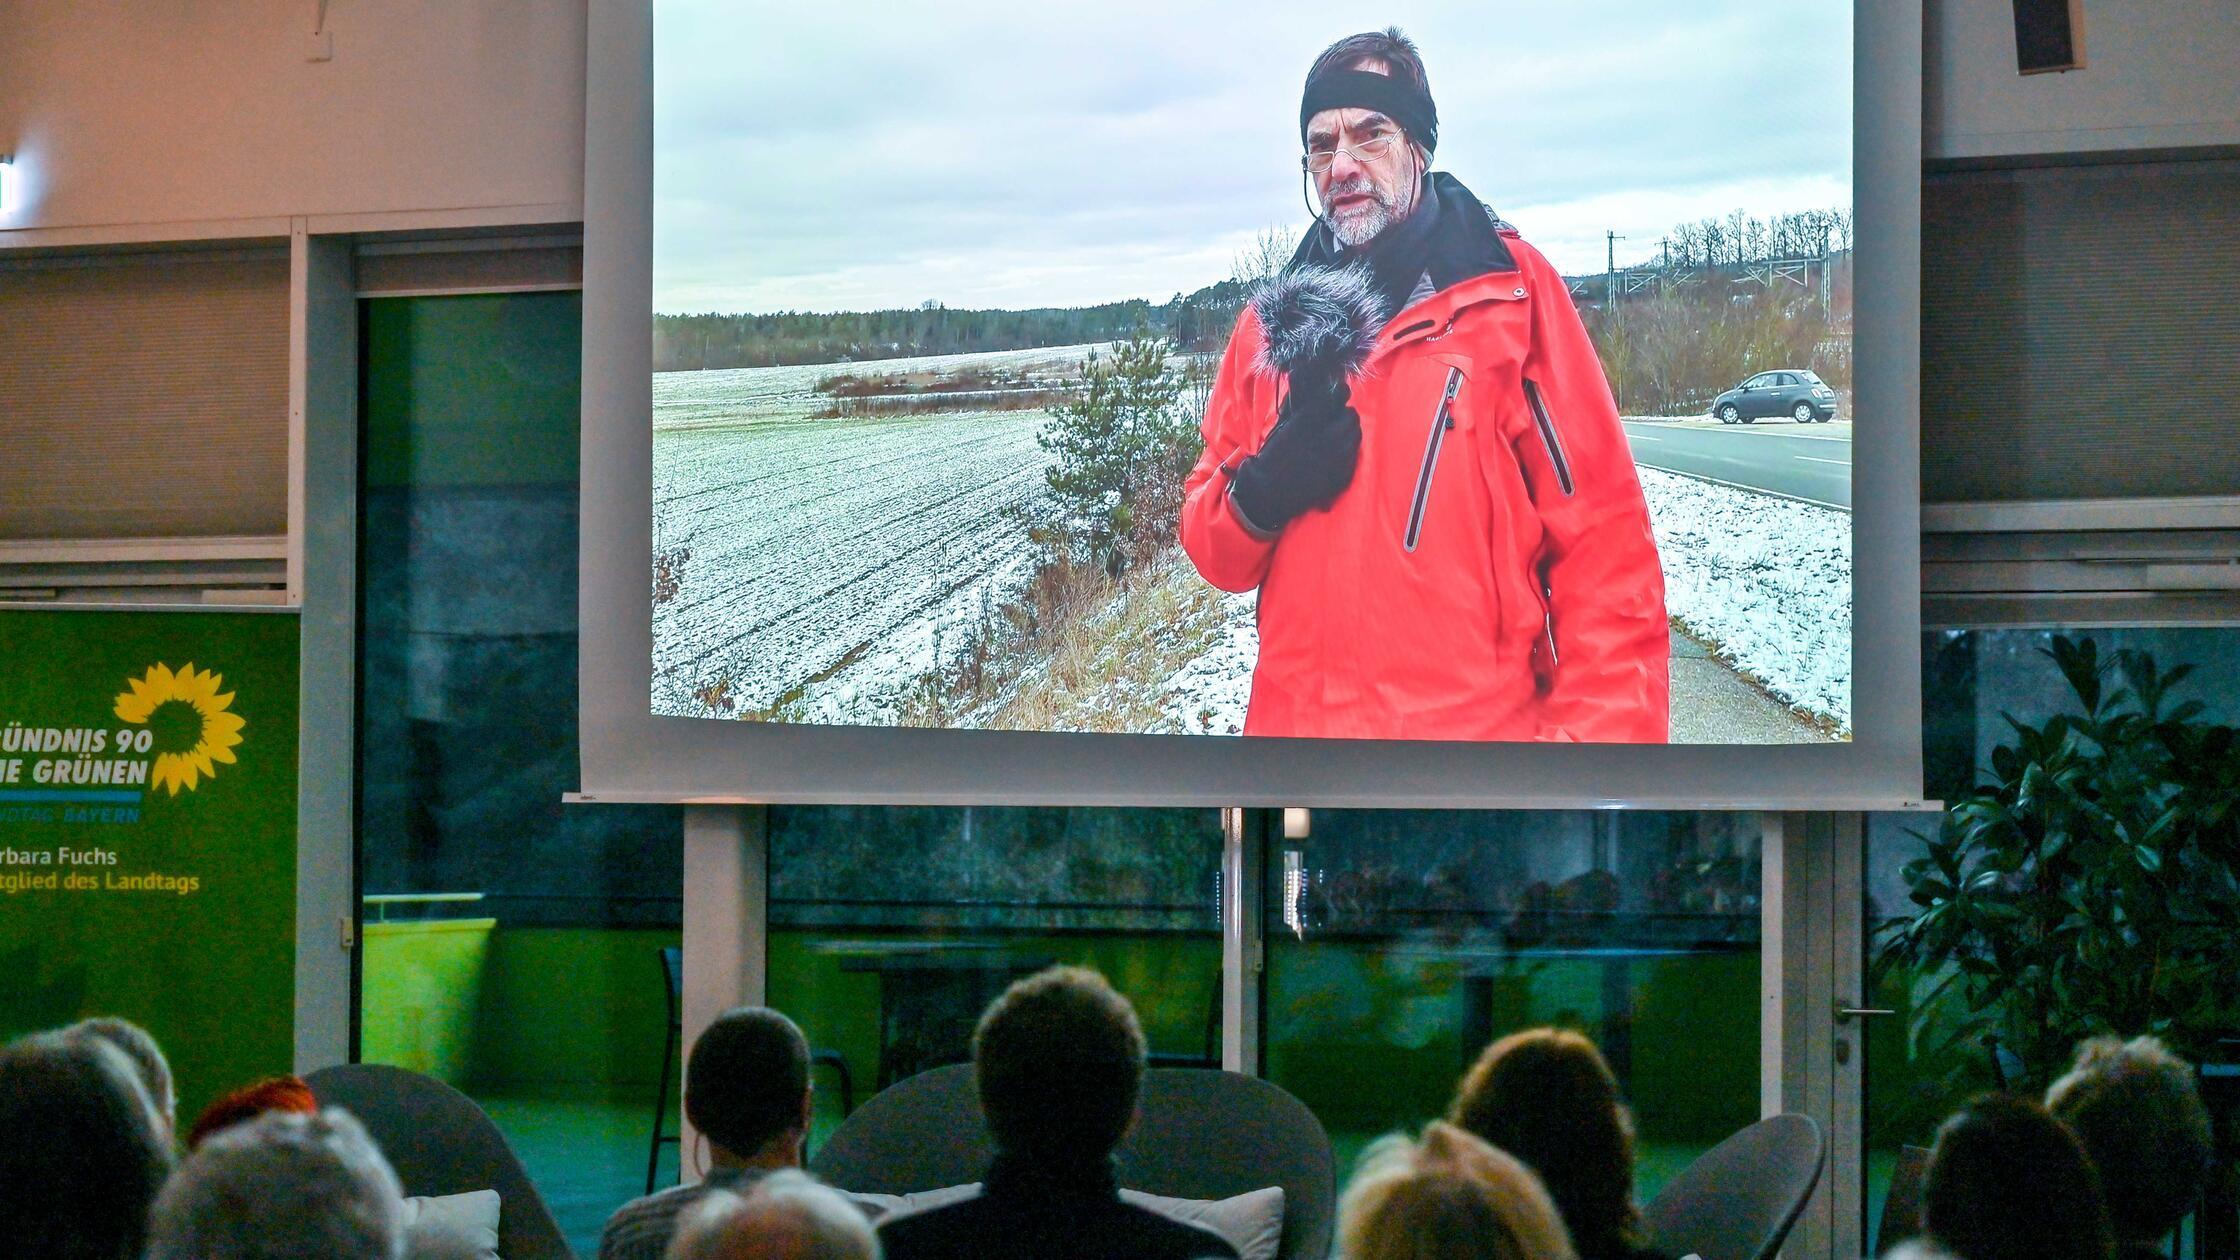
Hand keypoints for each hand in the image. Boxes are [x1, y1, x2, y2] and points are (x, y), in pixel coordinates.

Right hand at [1228, 375, 1359, 533]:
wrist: (1270, 491)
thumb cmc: (1273, 455)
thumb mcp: (1283, 424)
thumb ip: (1299, 402)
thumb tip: (1305, 376)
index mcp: (1311, 421)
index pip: (1338, 394)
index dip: (1338, 393)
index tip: (1335, 395)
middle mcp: (1328, 437)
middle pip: (1351, 415)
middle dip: (1342, 415)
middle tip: (1332, 421)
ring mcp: (1338, 458)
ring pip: (1355, 434)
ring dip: (1346, 433)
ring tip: (1333, 438)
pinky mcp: (1343, 475)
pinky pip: (1353, 455)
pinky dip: (1346, 452)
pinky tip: (1334, 456)